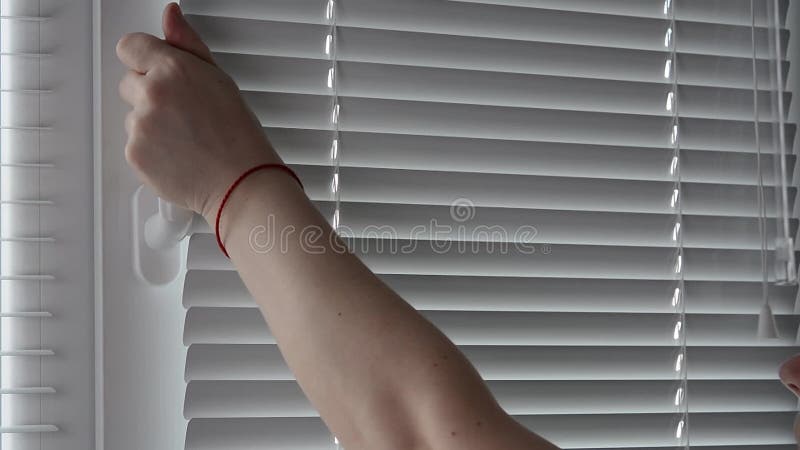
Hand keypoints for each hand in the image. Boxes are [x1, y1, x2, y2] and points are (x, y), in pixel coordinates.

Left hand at [117, 2, 281, 221]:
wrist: (240, 183)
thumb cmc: (238, 136)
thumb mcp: (219, 79)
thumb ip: (188, 44)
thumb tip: (171, 16)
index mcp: (173, 69)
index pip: (131, 46)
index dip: (145, 59)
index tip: (156, 71)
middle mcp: (152, 93)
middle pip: (129, 82)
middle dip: (150, 94)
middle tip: (183, 113)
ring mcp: (140, 125)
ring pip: (132, 116)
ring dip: (151, 124)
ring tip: (185, 137)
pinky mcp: (134, 153)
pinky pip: (133, 145)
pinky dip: (150, 151)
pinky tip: (178, 154)